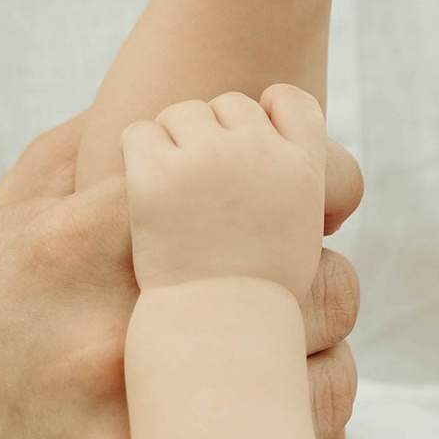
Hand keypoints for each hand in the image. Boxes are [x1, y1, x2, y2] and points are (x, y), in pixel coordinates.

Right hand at [0, 114, 358, 438]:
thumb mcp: (12, 209)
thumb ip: (108, 144)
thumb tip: (219, 107)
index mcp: (89, 244)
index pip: (268, 192)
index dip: (315, 201)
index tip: (318, 218)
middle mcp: (110, 341)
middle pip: (316, 302)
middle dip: (327, 300)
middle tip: (310, 310)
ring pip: (307, 413)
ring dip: (318, 396)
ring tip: (287, 390)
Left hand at [124, 83, 331, 299]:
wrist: (217, 335)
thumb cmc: (257, 300)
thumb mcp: (301, 243)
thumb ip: (289, 194)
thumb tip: (276, 172)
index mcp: (302, 168)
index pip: (293, 102)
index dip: (272, 111)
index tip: (254, 133)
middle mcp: (259, 153)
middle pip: (232, 105)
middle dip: (215, 135)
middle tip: (201, 182)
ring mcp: (207, 159)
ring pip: (183, 113)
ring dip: (174, 141)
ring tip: (171, 189)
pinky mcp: (155, 174)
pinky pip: (138, 133)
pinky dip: (136, 155)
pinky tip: (141, 189)